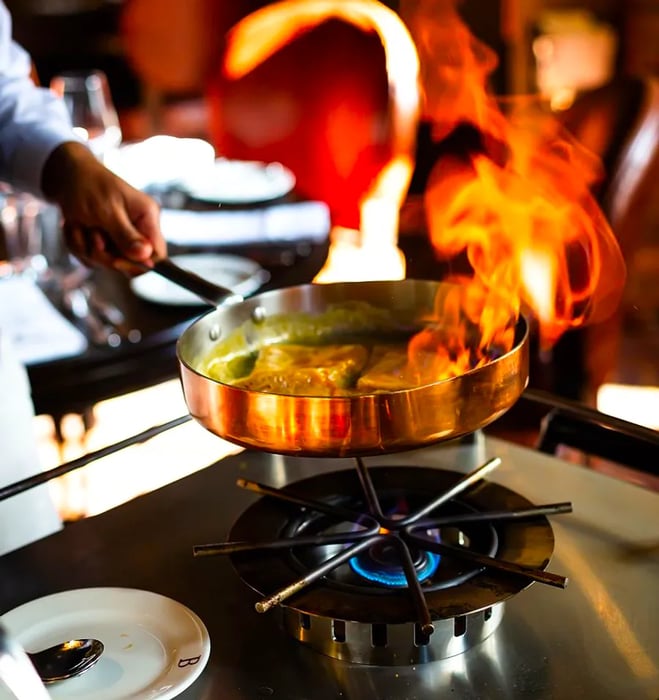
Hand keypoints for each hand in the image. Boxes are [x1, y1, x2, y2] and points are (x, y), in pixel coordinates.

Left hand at [41, 141, 166, 271]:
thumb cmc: (88, 186)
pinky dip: (77, 245)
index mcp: (147, 217)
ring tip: (78, 223)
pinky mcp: (104, 244)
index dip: (138, 264)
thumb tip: (147, 257)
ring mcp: (120, 238)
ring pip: (106, 263)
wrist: (65, 175)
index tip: (116, 261)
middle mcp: (138, 230)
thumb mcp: (106, 210)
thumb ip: (126, 236)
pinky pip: (91, 259)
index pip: (157, 255)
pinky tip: (74, 226)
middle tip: (90, 233)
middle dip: (103, 253)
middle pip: (129, 263)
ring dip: (85, 247)